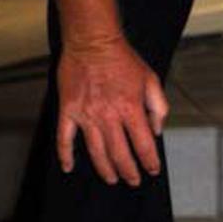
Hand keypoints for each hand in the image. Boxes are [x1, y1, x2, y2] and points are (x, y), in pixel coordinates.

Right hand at [56, 35, 168, 185]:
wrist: (93, 41)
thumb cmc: (123, 59)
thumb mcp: (151, 80)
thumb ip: (158, 107)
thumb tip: (157, 130)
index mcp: (131, 109)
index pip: (144, 144)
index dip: (149, 161)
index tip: (152, 170)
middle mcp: (109, 116)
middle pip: (120, 153)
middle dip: (129, 171)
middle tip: (133, 180)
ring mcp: (86, 115)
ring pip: (96, 151)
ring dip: (105, 169)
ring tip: (112, 179)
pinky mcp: (68, 110)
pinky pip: (64, 138)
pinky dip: (65, 154)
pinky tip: (69, 167)